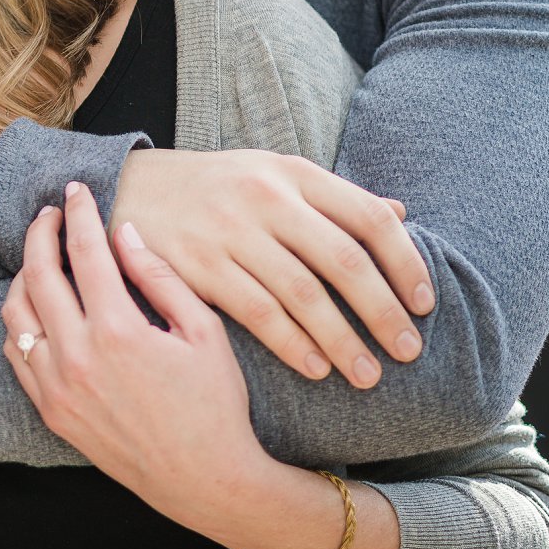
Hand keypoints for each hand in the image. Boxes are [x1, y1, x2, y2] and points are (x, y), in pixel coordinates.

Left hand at [2, 183, 270, 525]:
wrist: (205, 479)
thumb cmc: (214, 404)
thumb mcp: (203, 332)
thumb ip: (160, 278)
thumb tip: (124, 234)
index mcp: (119, 330)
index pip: (84, 251)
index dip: (77, 213)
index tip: (75, 191)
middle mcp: (78, 356)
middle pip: (37, 275)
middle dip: (40, 233)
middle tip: (49, 214)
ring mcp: (57, 387)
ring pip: (15, 314)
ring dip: (23, 277)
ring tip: (42, 259)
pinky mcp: (51, 411)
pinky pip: (16, 354)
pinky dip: (20, 322)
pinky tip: (39, 309)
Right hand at [112, 148, 428, 387]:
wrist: (124, 188)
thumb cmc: (212, 189)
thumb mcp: (271, 175)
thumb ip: (331, 198)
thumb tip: (399, 214)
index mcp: (292, 173)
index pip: (368, 218)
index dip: (405, 264)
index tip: (424, 305)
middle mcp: (265, 197)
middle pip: (343, 260)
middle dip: (383, 312)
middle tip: (408, 352)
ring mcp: (229, 231)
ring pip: (304, 294)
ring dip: (343, 340)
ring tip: (367, 376)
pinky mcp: (197, 265)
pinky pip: (258, 313)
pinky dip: (293, 344)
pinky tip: (316, 368)